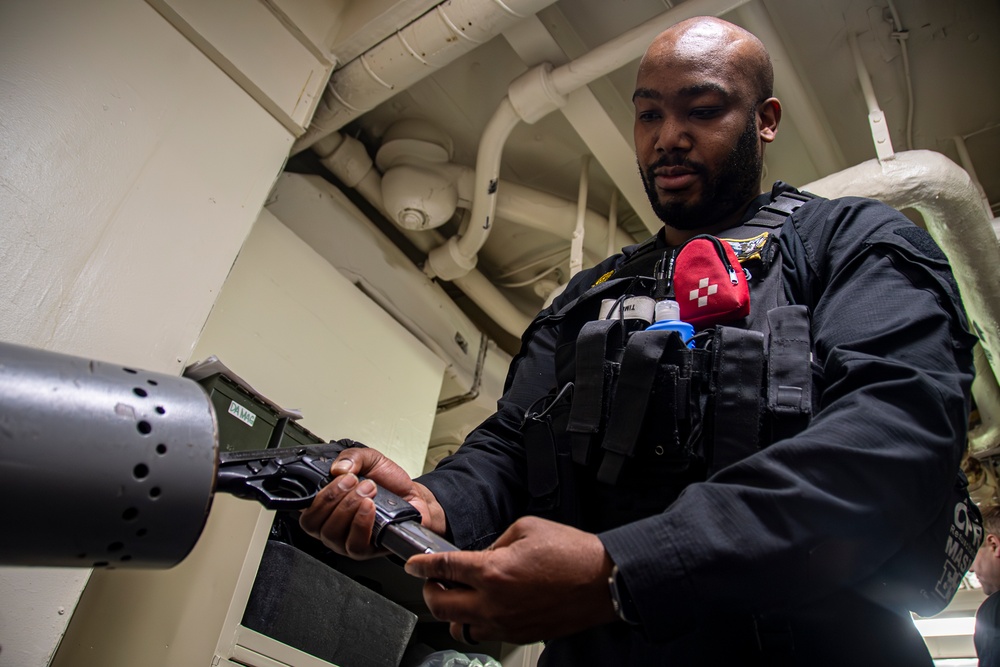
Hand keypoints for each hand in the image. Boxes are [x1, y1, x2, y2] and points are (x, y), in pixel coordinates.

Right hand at [299, 446, 445, 558]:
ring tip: (367, 490)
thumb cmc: (389, 484)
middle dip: (333, 497)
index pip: (305, 512)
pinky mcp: (366, 550)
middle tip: (353, 481)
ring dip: (348, 507)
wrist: (413, 496)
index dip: (314, 498)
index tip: (333, 477)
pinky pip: (355, 545)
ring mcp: (347, 541)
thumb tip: (337, 468)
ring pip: (332, 534)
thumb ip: (351, 457)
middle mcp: (333, 527)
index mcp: (327, 509)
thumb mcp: (369, 459)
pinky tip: (370, 507)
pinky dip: (360, 523)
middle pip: (314, 524)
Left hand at [404, 516, 616, 643]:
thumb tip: (482, 554)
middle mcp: (493, 603)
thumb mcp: (526, 528)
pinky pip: (485, 634)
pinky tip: (485, 606)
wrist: (602, 581)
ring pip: (459, 628)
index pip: (443, 569)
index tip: (412, 565)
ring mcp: (505, 624)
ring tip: (459, 597)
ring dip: (452, 612)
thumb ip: (496, 541)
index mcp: (492, 571)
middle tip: (432, 582)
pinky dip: (477, 622)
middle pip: (440, 606)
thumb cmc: (571, 553)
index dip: (421, 566)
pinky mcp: (519, 635)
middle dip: (429, 592)